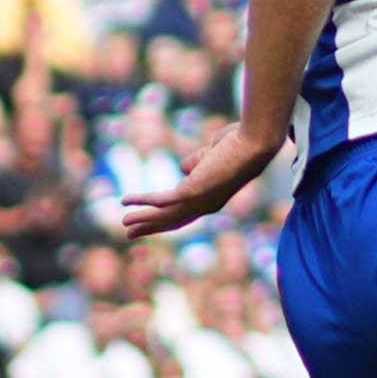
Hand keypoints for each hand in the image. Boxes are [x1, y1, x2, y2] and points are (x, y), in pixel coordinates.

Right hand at [122, 120, 290, 238]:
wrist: (252, 144)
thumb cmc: (238, 145)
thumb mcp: (211, 156)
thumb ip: (196, 164)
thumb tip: (184, 169)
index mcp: (211, 199)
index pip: (184, 214)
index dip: (165, 218)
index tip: (149, 219)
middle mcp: (206, 206)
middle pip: (172, 222)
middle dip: (150, 227)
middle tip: (130, 233)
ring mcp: (199, 201)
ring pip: (164, 216)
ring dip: (143, 220)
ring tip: (124, 223)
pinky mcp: (191, 192)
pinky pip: (160, 200)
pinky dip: (142, 202)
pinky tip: (125, 201)